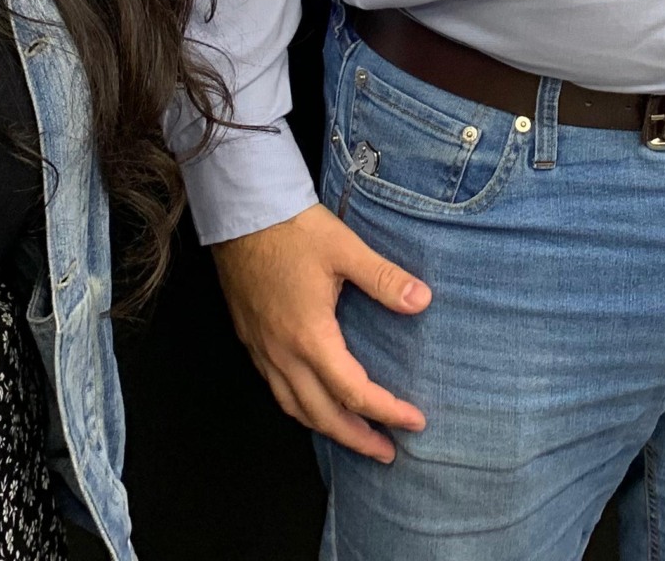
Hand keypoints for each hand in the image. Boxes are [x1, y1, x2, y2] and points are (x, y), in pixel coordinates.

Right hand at [210, 204, 432, 460]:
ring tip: (354, 436)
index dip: (386, 411)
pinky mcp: (251, 340)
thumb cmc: (293, 229)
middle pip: (321, 415)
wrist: (242, 213)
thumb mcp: (346, 249)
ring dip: (327, 428)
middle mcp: (282, 353)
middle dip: (357, 438)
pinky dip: (301, 407)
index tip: (414, 422)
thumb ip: (384, 279)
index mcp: (309, 337)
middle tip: (387, 452)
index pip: (353, 392)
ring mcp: (262, 349)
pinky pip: (276, 390)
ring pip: (294, 407)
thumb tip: (422, 301)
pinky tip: (315, 402)